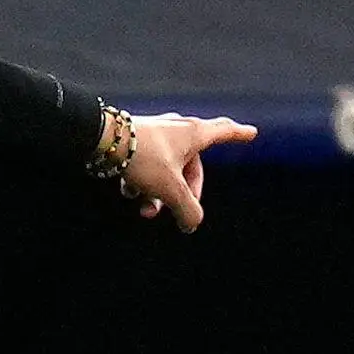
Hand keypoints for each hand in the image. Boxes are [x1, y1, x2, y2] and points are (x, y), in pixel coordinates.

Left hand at [114, 113, 257, 231]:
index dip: (238, 135)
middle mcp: (177, 130)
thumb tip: (191, 223)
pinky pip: (148, 165)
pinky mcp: (137, 140)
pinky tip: (129, 192)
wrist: (101, 139)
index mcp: (193, 134)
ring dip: (159, 193)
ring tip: (145, 208)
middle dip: (183, 194)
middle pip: (192, 166)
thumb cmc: (143, 157)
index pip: (223, 132)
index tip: (251, 132)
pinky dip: (143, 181)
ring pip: (167, 169)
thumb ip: (187, 209)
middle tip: (178, 214)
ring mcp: (156, 134)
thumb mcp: (169, 189)